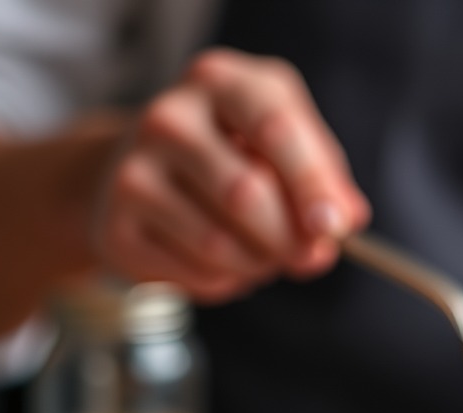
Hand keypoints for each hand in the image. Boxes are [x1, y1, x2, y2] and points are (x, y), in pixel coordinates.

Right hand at [93, 48, 370, 301]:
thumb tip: (344, 220)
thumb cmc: (233, 158)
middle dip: (289, 240)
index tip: (333, 228)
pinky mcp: (118, 226)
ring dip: (259, 266)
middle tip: (308, 258)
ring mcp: (134, 170)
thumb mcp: (286, 149)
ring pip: (220, 243)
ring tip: (263, 256)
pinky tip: (224, 264)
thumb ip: (324, 181)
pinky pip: (197, 274)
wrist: (142, 172)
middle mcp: (170, 117)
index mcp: (221, 82)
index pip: (274, 129)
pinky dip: (228, 281)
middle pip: (246, 194)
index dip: (311, 184)